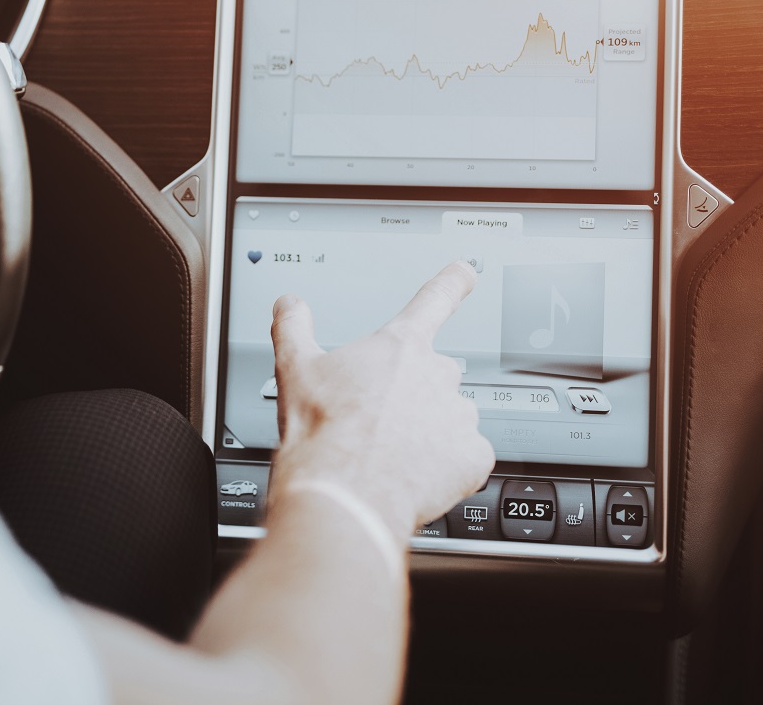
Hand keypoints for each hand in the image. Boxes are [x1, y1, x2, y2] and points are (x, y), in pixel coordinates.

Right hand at [268, 261, 494, 540]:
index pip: (434, 300)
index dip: (452, 282)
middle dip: (412, 393)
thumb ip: (293, 326)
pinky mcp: (473, 456)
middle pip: (434, 374)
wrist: (344, 489)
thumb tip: (289, 305)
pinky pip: (468, 456)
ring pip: (451, 417)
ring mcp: (459, 415)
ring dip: (429, 430)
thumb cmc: (322, 431)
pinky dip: (448, 464)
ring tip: (392, 452)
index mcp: (398, 346)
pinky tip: (417, 472)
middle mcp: (437, 374)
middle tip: (379, 419)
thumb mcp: (294, 367)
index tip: (465, 272)